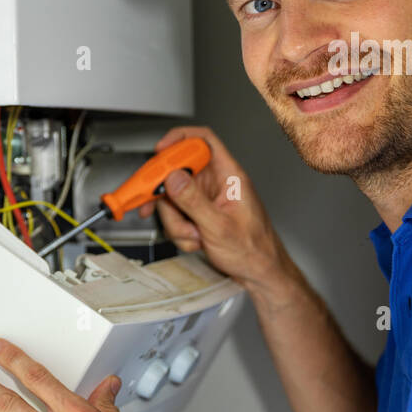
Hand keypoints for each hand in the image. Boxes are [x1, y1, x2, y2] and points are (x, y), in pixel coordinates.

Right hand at [138, 125, 288, 295]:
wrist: (259, 273)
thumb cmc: (254, 249)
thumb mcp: (219, 226)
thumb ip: (193, 201)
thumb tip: (173, 177)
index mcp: (228, 176)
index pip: (203, 141)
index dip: (179, 138)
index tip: (159, 150)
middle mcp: (215, 184)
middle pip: (178, 173)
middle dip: (167, 196)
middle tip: (152, 203)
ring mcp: (205, 200)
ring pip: (172, 199)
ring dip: (176, 222)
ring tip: (194, 235)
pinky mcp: (198, 215)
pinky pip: (175, 216)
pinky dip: (179, 232)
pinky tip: (195, 241)